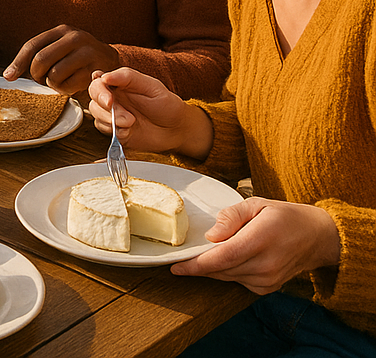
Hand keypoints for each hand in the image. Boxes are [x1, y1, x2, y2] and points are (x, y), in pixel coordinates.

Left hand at [4, 25, 119, 93]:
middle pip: (41, 60)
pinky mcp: (96, 69)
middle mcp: (75, 37)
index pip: (32, 45)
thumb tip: (9, 74)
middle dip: (36, 75)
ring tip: (59, 82)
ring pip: (54, 74)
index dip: (18, 62)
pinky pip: (69, 86)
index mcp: (61, 30)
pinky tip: (71, 86)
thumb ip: (38, 55)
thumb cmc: (77, 58)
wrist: (111, 62)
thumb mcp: (59, 49)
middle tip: (42, 80)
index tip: (9, 77)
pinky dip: (65, 90)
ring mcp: (87, 52)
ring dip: (52, 84)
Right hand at [88, 67, 212, 157]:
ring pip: (96, 115)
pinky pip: (104, 130)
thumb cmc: (166, 105)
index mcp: (120, 83)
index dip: (100, 92)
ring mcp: (112, 114)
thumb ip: (128, 77)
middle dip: (106, 109)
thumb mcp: (151, 87)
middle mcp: (113, 97)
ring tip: (132, 123)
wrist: (176, 130)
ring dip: (112, 121)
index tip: (109, 101)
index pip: (98, 82)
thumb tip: (104, 76)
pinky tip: (129, 131)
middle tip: (127, 118)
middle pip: (93, 98)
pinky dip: (115, 132)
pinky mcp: (114, 130)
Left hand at [172, 197, 340, 293]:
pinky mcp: (268, 288)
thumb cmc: (284, 216)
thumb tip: (211, 235)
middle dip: (197, 266)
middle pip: (222, 270)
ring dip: (211, 269)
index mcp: (261, 240)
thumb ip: (231, 216)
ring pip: (228, 277)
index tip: (176, 266)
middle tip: (178, 259)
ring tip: (200, 255)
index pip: (223, 257)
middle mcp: (265, 264)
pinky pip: (238, 281)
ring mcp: (268, 279)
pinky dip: (226, 272)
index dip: (197, 264)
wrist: (317, 238)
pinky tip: (225, 259)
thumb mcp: (257, 204)